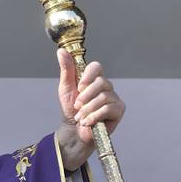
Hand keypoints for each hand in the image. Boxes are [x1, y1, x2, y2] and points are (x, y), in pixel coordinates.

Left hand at [55, 48, 125, 171]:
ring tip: (81, 116)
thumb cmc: (71, 109)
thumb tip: (62, 51)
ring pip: (103, 97)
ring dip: (88, 109)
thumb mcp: (66, 88)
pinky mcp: (118, 110)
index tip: (79, 86)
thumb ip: (66, 69)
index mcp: (94, 79)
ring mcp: (114, 98)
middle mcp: (106, 86)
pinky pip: (108, 108)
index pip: (96, 67)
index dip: (88, 75)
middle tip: (77, 106)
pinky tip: (88, 122)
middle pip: (101, 82)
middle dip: (85, 96)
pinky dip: (94, 116)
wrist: (74, 130)